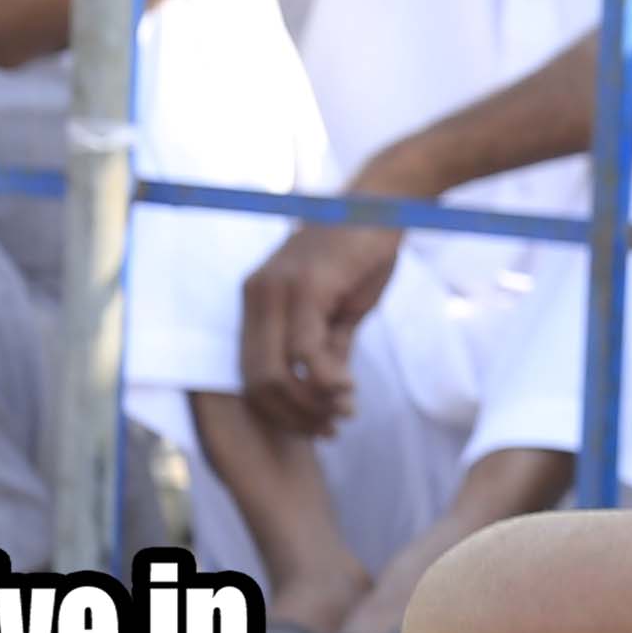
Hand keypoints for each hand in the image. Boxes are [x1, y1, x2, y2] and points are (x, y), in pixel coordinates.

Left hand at [234, 215, 405, 436]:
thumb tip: (331, 390)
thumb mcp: (339, 308)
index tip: (314, 427)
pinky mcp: (306, 287)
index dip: (279, 410)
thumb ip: (327, 346)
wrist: (382, 204)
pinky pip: (306, 351)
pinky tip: (348, 389)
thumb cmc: (362, 253)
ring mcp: (277, 290)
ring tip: (343, 412)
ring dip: (310, 403)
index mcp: (256, 301)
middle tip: (330, 427)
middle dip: (293, 415)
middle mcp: (256, 295)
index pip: (249, 374)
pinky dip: (327, 380)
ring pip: (276, 372)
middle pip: (256, 381)